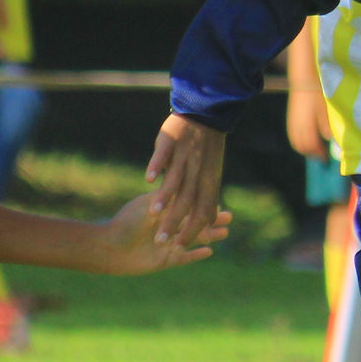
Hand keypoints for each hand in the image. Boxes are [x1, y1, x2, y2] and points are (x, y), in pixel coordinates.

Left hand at [93, 193, 231, 273]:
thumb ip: (168, 200)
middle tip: (230, 217)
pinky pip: (184, 258)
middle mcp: (167, 228)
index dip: (204, 203)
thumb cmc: (127, 222)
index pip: (189, 206)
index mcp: (164, 213)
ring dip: (210, 237)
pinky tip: (210, 251)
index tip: (219, 198)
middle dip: (212, 220)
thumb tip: (188, 187)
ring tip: (226, 233)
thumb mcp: (150, 205)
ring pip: (193, 240)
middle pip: (195, 223)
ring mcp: (167, 245)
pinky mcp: (164, 261)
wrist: (109, 246)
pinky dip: (196, 255)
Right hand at [145, 114, 227, 246]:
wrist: (206, 113)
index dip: (192, 230)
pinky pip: (164, 155)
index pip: (201, 210)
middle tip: (161, 241)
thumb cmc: (207, 146)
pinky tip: (149, 178)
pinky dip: (157, 166)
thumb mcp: (211, 173)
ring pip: (176, 179)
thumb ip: (208, 196)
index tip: (178, 248)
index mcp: (208, 180)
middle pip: (187, 200)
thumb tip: (209, 220)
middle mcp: (198, 170)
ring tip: (154, 213)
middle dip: (174, 222)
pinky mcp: (172, 140)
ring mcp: (185, 155)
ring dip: (165, 196)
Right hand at [287, 88, 329, 160]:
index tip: (326, 158)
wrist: (303, 80)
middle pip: (302, 147)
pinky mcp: (290, 118)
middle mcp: (297, 127)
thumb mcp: (326, 111)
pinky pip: (292, 135)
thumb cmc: (317, 94)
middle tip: (321, 156)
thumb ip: (327, 127)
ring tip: (314, 149)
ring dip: (304, 148)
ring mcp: (292, 123)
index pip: (312, 147)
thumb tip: (330, 140)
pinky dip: (299, 141)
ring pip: (295, 142)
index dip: (319, 154)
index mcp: (307, 127)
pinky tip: (306, 138)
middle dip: (311, 154)